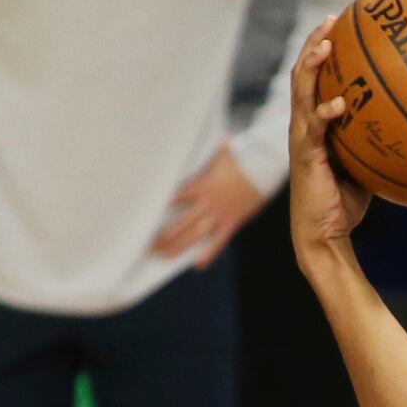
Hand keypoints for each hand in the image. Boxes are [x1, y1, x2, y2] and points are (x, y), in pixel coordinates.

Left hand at [154, 144, 268, 269]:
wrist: (263, 167)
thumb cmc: (243, 157)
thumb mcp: (223, 152)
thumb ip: (215, 150)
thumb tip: (222, 141)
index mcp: (200, 184)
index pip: (173, 197)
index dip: (157, 206)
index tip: (143, 214)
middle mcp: (206, 202)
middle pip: (179, 222)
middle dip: (162, 234)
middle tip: (147, 245)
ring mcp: (219, 213)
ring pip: (194, 234)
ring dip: (178, 246)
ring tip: (164, 255)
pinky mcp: (233, 221)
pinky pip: (219, 241)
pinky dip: (209, 253)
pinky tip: (198, 264)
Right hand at [288, 20, 371, 262]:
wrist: (326, 235)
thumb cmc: (348, 202)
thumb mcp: (370, 165)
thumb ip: (382, 142)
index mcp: (317, 123)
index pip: (317, 77)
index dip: (325, 49)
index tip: (343, 23)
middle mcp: (304, 124)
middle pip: (304, 73)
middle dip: (315, 43)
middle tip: (332, 19)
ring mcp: (302, 138)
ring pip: (301, 92)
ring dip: (312, 65)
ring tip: (327, 45)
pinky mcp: (305, 157)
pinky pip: (313, 129)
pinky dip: (325, 113)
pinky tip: (340, 104)